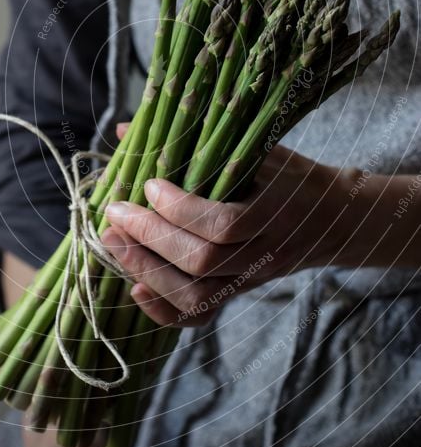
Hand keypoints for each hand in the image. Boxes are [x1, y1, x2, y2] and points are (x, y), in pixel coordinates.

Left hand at [102, 130, 354, 326]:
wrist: (333, 219)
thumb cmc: (290, 176)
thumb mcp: (258, 148)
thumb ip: (199, 139)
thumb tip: (126, 129)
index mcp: (275, 211)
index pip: (224, 224)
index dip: (180, 209)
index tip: (150, 184)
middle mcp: (264, 253)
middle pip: (203, 262)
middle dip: (150, 237)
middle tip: (115, 211)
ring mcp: (252, 280)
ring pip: (197, 297)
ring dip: (147, 271)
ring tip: (113, 243)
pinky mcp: (240, 295)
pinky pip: (201, 317)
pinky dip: (163, 311)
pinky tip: (135, 288)